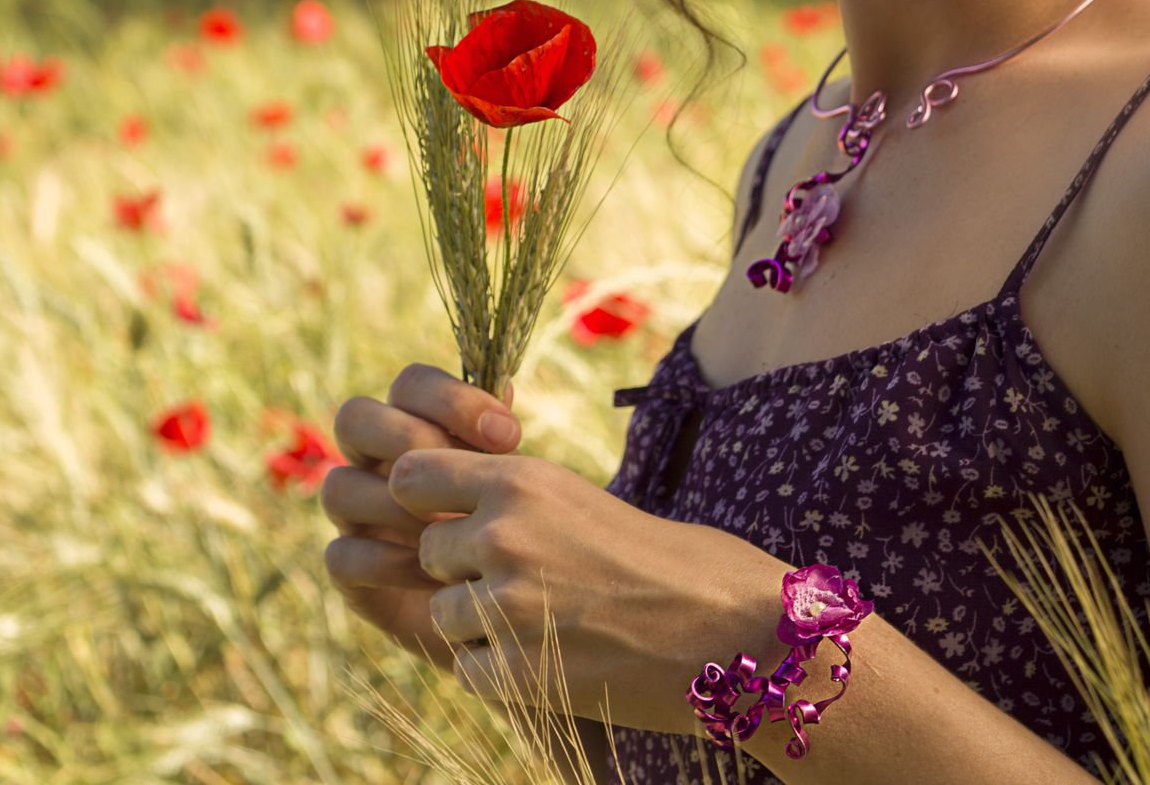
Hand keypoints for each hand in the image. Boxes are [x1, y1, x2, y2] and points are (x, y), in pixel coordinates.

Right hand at [321, 363, 525, 668]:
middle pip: (353, 418)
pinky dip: (387, 561)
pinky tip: (434, 575)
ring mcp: (357, 517)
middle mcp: (375, 464)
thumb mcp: (516, 486)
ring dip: (395, 505)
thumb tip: (503, 386)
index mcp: (415, 427)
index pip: (409, 384)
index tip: (509, 435)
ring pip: (339, 487)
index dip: (451, 399)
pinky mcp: (351, 574)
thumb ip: (499, 442)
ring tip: (450, 529)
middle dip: (406, 438)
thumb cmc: (518, 536)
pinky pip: (341, 555)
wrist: (518, 616)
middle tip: (461, 472)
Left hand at [388, 446, 803, 738]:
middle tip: (527, 586)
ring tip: (550, 625)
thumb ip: (514, 503)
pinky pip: (468, 671)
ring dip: (481, 628)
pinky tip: (557, 662)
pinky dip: (501, 674)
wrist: (738, 634)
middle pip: (427, 554)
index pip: (411, 474)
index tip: (449, 518)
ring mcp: (507, 605)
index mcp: (521, 480)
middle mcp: (504, 534)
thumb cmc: (677, 562)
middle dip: (461, 573)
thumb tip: (447, 510)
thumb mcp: (584, 501)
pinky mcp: (517, 673)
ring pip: (444, 617)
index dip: (423, 501)